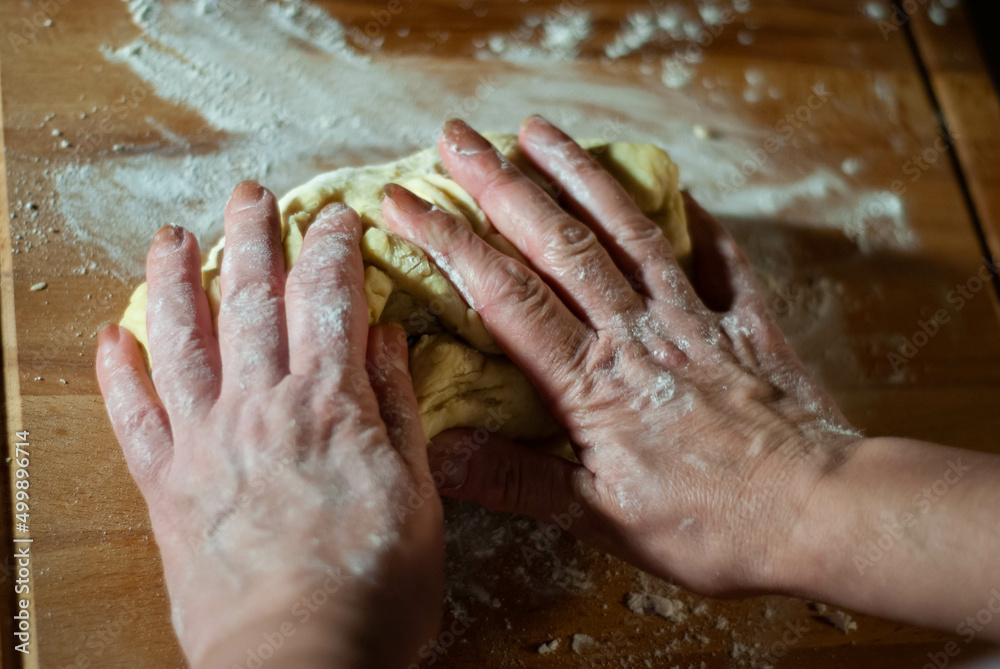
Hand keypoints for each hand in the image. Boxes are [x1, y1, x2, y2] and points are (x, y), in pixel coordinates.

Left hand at [97, 183, 442, 667]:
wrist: (297, 663)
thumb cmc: (374, 589)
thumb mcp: (416, 494)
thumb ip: (396, 409)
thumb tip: (386, 339)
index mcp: (329, 406)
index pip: (328, 299)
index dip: (332, 247)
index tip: (335, 214)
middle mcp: (260, 408)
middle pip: (250, 301)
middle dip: (251, 238)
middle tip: (250, 193)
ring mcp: (205, 443)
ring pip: (183, 340)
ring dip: (175, 280)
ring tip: (170, 236)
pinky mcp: (167, 487)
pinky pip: (133, 418)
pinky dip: (119, 374)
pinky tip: (114, 337)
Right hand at [381, 116, 861, 595]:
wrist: (822, 511)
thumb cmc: (712, 526)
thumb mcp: (603, 519)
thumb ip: (519, 481)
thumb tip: (440, 455)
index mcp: (591, 382)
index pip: (504, 296)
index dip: (449, 243)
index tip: (405, 202)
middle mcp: (635, 333)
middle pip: (557, 243)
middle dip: (500, 184)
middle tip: (458, 136)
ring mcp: (694, 319)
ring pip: (627, 231)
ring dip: (580, 175)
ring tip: (540, 130)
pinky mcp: (746, 323)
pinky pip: (720, 258)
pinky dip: (697, 222)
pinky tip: (679, 191)